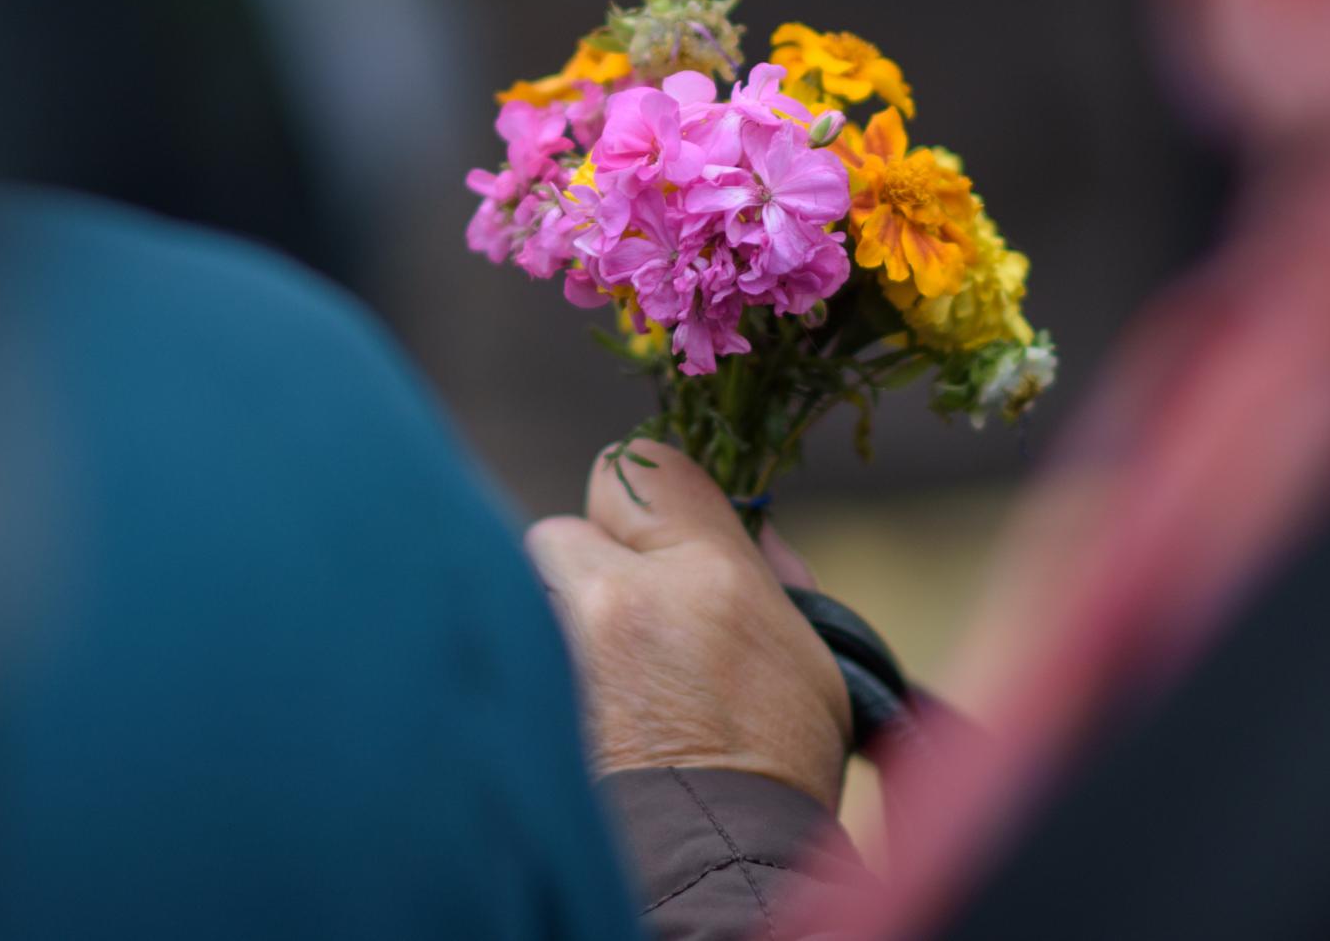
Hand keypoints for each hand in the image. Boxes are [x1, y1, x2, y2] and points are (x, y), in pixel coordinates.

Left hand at [526, 441, 852, 810]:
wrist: (716, 863)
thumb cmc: (776, 763)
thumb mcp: (806, 650)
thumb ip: (767, 574)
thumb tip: (748, 526)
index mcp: (705, 573)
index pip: (636, 466)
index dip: (641, 499)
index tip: (654, 534)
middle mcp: (621, 597)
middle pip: (564, 531)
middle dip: (590, 568)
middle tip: (629, 619)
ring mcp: (563, 651)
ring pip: (535, 598)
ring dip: (564, 624)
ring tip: (611, 681)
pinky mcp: (528, 698)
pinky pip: (523, 654)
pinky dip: (547, 675)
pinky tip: (586, 716)